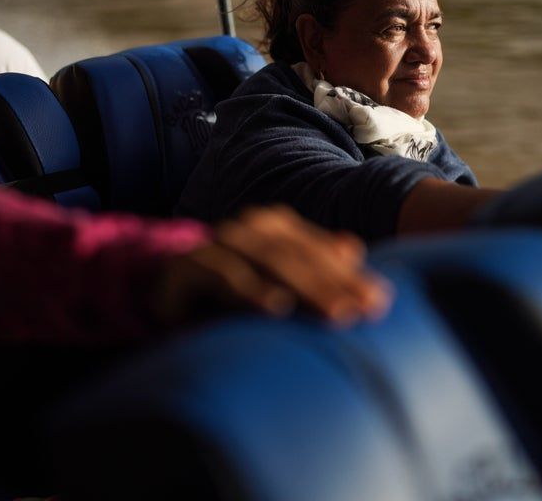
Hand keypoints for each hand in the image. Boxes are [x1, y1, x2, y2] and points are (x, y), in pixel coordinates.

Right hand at [149, 206, 391, 328]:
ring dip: (304, 287)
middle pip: (298, 255)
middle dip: (334, 284)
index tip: (379, 301)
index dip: (349, 274)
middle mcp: (248, 230)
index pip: (318, 249)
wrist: (162, 289)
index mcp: (273, 229)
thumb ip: (311, 266)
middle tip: (362, 311)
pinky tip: (275, 309)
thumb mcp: (275, 283)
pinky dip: (251, 291)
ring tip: (334, 313)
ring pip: (268, 261)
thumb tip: (354, 249)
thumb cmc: (230, 290)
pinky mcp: (188, 266)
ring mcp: (218, 243)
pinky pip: (223, 276)